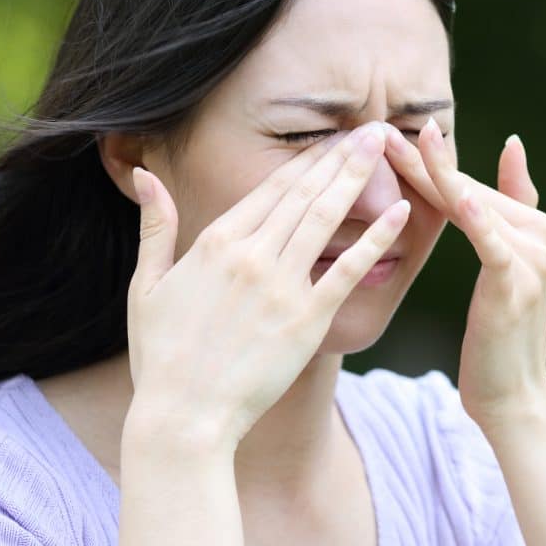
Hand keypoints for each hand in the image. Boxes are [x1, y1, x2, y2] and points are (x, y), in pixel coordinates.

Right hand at [126, 121, 408, 449]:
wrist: (183, 418)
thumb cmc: (162, 358)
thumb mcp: (146, 286)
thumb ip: (155, 226)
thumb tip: (146, 175)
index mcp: (215, 242)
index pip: (271, 186)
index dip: (307, 159)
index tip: (333, 137)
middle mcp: (250, 255)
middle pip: (304, 192)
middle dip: (341, 154)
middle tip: (374, 127)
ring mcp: (280, 286)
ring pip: (326, 217)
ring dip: (358, 177)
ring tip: (386, 145)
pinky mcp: (306, 320)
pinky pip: (347, 269)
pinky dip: (375, 237)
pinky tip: (400, 211)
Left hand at [382, 119, 545, 428]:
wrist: (512, 396)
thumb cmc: (499, 335)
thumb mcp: (501, 268)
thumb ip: (503, 209)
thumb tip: (513, 144)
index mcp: (531, 226)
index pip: (469, 186)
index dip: (430, 161)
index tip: (392, 132)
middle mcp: (537, 236)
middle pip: (468, 192)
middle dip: (423, 163)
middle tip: (381, 133)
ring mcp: (531, 259)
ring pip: (474, 209)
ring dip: (438, 177)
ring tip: (406, 145)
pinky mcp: (517, 285)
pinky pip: (492, 245)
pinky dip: (478, 220)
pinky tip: (459, 197)